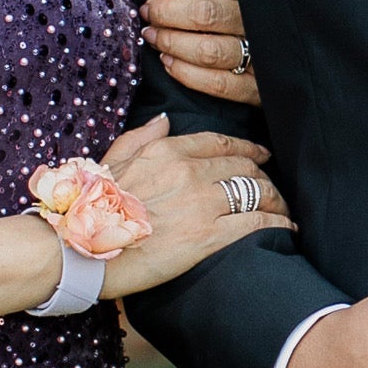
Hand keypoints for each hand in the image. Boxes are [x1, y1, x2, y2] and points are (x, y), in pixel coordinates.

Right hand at [93, 112, 290, 297]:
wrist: (81, 249)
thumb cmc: (90, 208)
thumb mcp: (112, 161)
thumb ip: (142, 137)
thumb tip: (165, 118)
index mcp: (167, 151)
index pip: (220, 142)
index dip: (246, 148)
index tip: (260, 156)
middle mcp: (189, 172)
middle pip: (243, 167)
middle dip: (263, 176)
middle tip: (274, 187)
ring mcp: (201, 203)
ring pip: (255, 192)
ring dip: (275, 200)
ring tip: (282, 209)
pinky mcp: (208, 237)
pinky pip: (256, 224)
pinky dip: (277, 224)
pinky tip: (286, 229)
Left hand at [139, 0, 259, 107]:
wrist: (303, 57)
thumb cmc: (257, 14)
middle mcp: (262, 21)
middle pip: (206, 14)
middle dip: (166, 12)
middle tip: (148, 12)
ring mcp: (262, 57)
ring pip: (208, 50)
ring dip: (172, 42)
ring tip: (152, 36)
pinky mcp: (259, 90)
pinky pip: (218, 84)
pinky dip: (187, 74)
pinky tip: (168, 63)